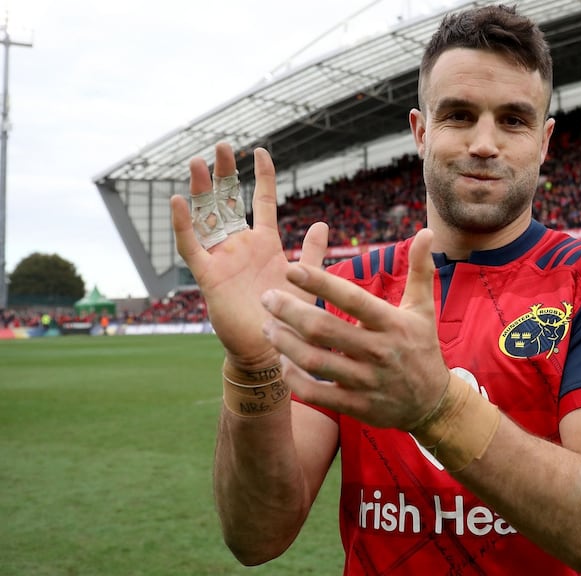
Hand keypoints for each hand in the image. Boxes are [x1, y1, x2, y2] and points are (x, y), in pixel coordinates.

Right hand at [170, 142, 327, 367]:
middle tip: (221, 146)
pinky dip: (183, 225)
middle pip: (228, 202)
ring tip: (198, 163)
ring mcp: (222, 258)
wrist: (270, 349)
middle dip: (224, 174)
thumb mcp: (305, 280)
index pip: (260, 201)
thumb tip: (322, 223)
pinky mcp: (208, 276)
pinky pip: (191, 247)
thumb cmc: (287, 317)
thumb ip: (312, 253)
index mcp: (264, 243)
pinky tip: (178, 201)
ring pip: (206, 217)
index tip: (261, 150)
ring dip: (201, 191)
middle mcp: (239, 246)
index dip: (261, 177)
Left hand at [259, 228, 449, 429]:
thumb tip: (426, 231)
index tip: (290, 268)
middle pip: (324, 329)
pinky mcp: (356, 405)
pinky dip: (293, 378)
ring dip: (284, 343)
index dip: (320, 283)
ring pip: (314, 361)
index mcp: (392, 323)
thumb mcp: (423, 309)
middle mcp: (378, 351)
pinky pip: (315, 393)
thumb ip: (420, 269)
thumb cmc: (422, 348)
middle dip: (289, 311)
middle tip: (267, 298)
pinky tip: (283, 361)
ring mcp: (366, 380)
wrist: (433, 403)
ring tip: (267, 327)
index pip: (352, 299)